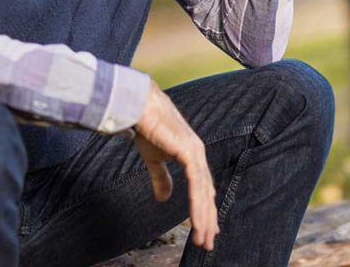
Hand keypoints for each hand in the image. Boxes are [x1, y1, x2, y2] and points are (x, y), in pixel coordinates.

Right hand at [133, 81, 218, 250]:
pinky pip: (196, 184)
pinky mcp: (188, 152)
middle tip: (208, 241)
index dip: (205, 208)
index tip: (207, 228)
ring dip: (204, 217)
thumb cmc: (148, 128)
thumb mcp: (155, 159)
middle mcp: (198, 155)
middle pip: (207, 193)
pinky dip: (197, 204)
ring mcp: (196, 153)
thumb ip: (161, 178)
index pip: (203, 188)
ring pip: (204, 193)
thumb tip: (164, 198)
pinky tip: (198, 220)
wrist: (141, 108)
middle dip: (208, 219)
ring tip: (203, 238)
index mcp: (193, 156)